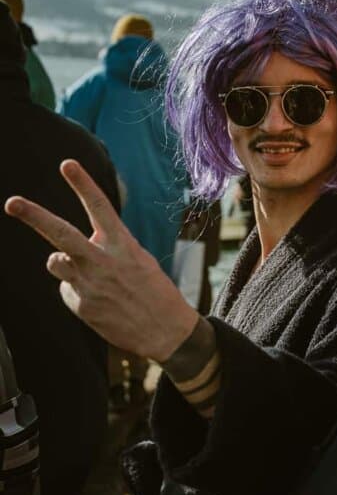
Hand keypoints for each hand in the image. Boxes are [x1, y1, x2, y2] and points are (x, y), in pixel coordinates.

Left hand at [4, 159, 198, 361]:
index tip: (67, 164)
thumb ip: (107, 247)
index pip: (99, 207)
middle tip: (12, 203)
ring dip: (61, 261)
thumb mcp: (138, 259)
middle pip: (62, 233)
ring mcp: (89, 284)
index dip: (83, 184)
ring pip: (55, 261)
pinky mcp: (81, 305)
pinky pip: (66, 289)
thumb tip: (73, 250)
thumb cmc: (153, 291)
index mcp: (122, 244)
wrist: (164, 330)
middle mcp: (103, 261)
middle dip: (35, 216)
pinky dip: (78, 290)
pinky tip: (99, 301)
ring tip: (86, 273)